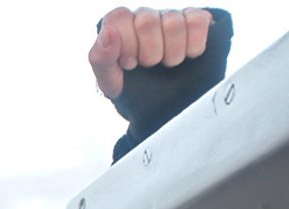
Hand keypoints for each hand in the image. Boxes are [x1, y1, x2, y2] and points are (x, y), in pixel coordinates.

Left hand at [90, 7, 213, 98]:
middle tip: (149, 66)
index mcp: (119, 24)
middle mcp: (143, 16)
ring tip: (167, 63)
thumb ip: (101, 57)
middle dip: (149, 53)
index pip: (119, 18)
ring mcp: (170, 16)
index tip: (130, 63)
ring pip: (173, 23)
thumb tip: (108, 32)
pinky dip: (194, 44)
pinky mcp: (195, 20)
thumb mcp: (108, 80)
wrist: (159, 103)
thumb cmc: (129, 86)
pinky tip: (188, 56)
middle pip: (147, 21)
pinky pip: (198, 21)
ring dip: (172, 53)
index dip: (126, 45)